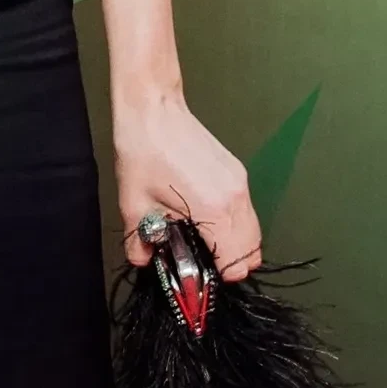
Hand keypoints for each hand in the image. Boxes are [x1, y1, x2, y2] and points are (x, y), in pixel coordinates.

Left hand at [113, 90, 260, 281]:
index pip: (236, 262)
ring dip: (234, 245)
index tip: (200, 277)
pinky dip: (234, 225)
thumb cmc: (143, 150)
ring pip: (253, 231)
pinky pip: (247, 212)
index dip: (219, 276)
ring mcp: (240, 183)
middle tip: (201, 263)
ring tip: (202, 243)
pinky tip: (206, 221)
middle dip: (230, 264)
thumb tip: (144, 261)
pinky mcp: (238, 173)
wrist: (153, 110)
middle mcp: (235, 197)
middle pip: (252, 251)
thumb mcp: (133, 205)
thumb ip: (140, 242)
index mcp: (213, 209)